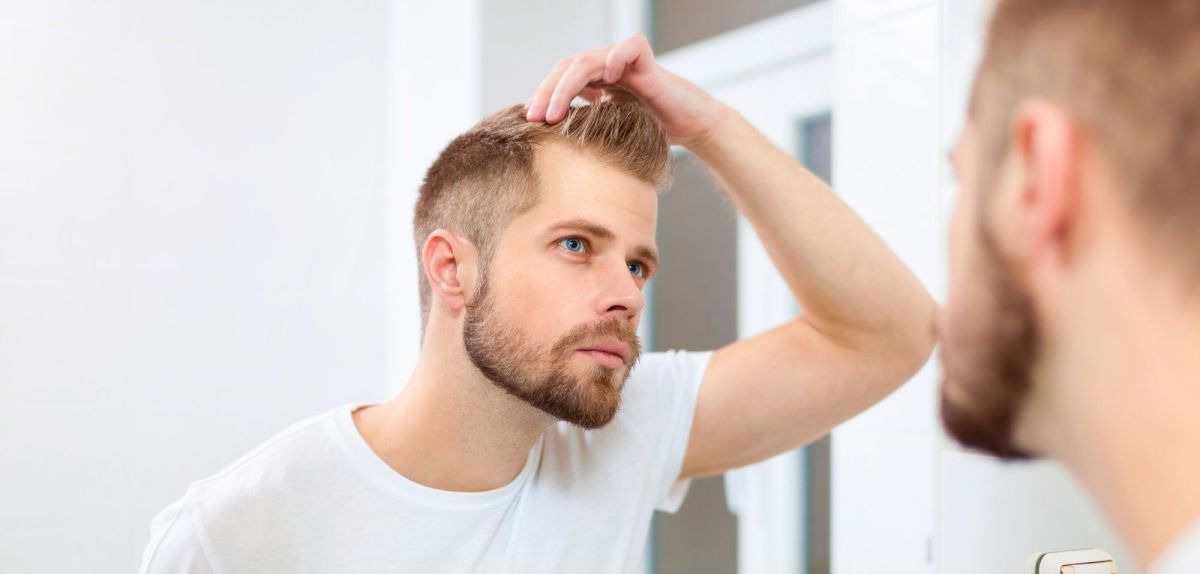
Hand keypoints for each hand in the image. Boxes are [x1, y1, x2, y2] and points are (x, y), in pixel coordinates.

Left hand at [525, 33, 726, 147]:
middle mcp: (607, 67)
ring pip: (588, 60)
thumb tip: (549, 139)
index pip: (560, 77)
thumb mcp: (610, 132)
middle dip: (547, 92)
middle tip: (535, 118)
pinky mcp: (648, 62)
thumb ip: (585, 127)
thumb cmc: (653, 132)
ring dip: (566, 87)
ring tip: (555, 114)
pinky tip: (609, 79)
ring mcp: (626, 62)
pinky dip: (617, 58)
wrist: (691, 127)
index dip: (543, 95)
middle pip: (567, 66)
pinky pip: (630, 48)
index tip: (530, 120)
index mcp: (595, 80)